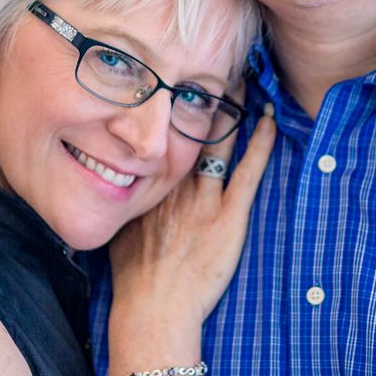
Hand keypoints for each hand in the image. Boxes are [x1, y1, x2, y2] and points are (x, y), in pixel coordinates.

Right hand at [110, 101, 275, 331]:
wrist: (153, 308)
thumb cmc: (134, 278)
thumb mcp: (116, 231)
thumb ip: (120, 207)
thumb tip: (105, 190)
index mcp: (147, 184)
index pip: (161, 135)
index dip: (173, 107)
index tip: (180, 83)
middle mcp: (173, 183)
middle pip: (190, 128)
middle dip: (203, 96)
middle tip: (216, 67)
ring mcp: (202, 198)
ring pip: (219, 142)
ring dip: (232, 110)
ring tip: (243, 81)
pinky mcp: (228, 216)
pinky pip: (248, 171)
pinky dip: (260, 143)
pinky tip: (270, 120)